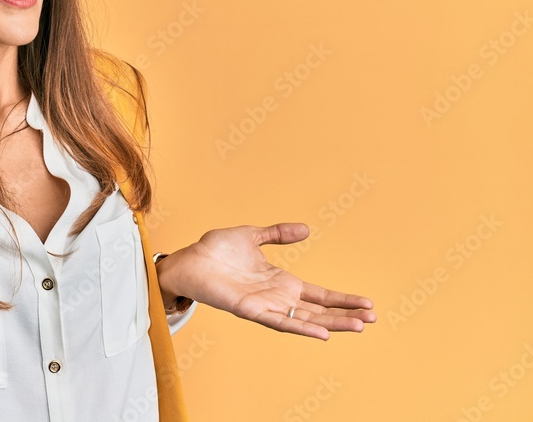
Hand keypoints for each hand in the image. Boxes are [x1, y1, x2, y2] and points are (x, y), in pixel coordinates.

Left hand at [159, 223, 375, 339]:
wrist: (190, 259)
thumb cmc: (216, 250)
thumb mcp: (252, 236)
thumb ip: (278, 234)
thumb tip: (306, 229)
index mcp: (280, 281)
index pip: (319, 294)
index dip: (342, 299)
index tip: (367, 303)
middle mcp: (276, 297)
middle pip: (318, 310)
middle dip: (345, 315)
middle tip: (372, 318)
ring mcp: (265, 305)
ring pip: (305, 318)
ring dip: (331, 324)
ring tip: (358, 326)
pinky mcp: (250, 310)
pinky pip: (279, 321)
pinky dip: (300, 326)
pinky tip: (321, 333)